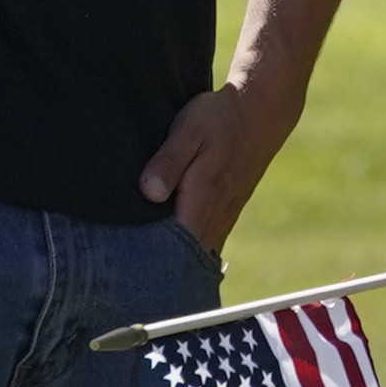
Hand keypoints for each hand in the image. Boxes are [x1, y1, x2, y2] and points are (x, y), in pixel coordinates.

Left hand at [141, 75, 298, 252]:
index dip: (150, 260)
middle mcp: (215, 216)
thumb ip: (169, 162)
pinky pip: (207, 243)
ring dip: (174, 260)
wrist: (260, 113)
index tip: (126, 265)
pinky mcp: (226, 213)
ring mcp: (224, 217)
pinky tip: (169, 248)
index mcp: (203, 199)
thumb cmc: (218, 119)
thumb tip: (150, 193)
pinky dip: (189, 250)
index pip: (175, 246)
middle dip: (158, 267)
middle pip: (185, 258)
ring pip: (197, 253)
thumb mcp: (189, 131)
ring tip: (143, 265)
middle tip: (127, 273)